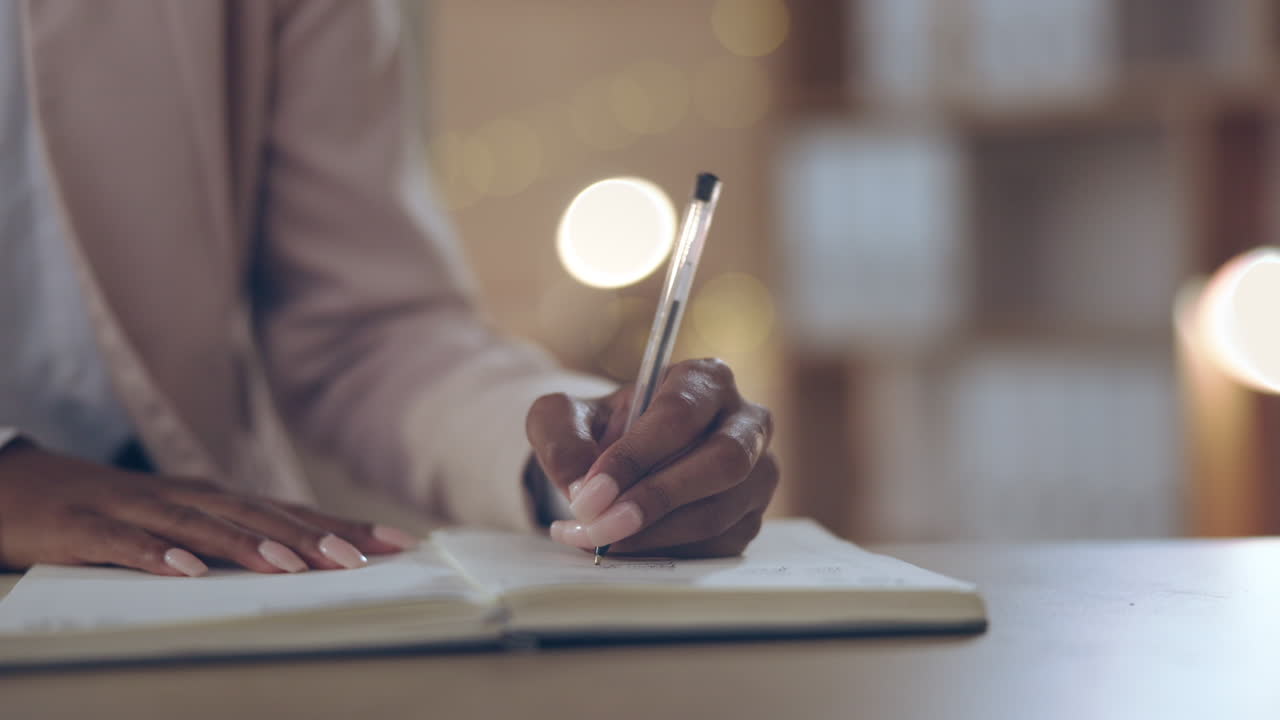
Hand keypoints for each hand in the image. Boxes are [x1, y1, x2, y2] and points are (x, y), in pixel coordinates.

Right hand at [0, 440, 417, 575]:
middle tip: (360, 558)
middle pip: (257, 515)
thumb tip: (297, 562)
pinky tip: (189, 572)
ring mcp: (134, 508)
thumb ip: (227, 537)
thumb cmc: (105, 508)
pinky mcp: (85, 527)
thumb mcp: (174, 520)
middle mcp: (182, 496)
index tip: (395, 542)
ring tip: (291, 565)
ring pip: (200, 526)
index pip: (288, 511)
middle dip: (311, 537)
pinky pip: (125, 545)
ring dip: (247, 544)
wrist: (12, 483)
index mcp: (209, 497)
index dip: (341, 525)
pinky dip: (157, 557)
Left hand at [526, 358, 777, 557]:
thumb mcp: (564, 418)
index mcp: (705, 380)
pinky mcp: (750, 519)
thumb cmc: (599, 430)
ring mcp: (757, 474)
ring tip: (599, 540)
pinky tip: (625, 549)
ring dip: (655, 534)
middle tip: (602, 525)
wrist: (620, 465)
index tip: (590, 492)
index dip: (635, 455)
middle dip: (656, 499)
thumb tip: (580, 485)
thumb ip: (560, 437)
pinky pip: (718, 545)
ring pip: (720, 511)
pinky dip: (667, 554)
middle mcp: (746, 422)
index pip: (679, 414)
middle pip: (721, 462)